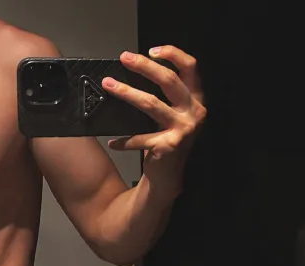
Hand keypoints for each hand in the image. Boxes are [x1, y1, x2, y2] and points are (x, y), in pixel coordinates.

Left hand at [103, 45, 206, 200]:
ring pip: (151, 104)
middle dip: (144, 66)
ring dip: (127, 92)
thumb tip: (134, 72)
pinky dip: (123, 141)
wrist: (169, 176)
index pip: (190, 67)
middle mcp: (193, 112)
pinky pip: (139, 139)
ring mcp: (182, 130)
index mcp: (195, 99)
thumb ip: (165, 96)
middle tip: (123, 59)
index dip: (172, 54)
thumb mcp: (173, 114)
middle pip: (169, 80)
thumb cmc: (166, 139)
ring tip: (108, 85)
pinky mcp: (168, 147)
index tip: (150, 50)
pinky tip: (112, 142)